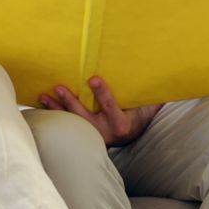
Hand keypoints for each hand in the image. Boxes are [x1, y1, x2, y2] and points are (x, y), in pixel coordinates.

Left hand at [38, 76, 161, 146]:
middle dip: (71, 102)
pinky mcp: (81, 133)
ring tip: (44, 96)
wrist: (131, 134)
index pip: (111, 107)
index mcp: (121, 125)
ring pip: (72, 121)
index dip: (102, 94)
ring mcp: (91, 134)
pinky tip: (41, 104)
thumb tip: (167, 74)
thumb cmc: (139, 114)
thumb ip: (154, 96)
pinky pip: (67, 124)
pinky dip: (54, 114)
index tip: (93, 78)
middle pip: (85, 117)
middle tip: (59, 88)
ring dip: (57, 109)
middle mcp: (104, 132)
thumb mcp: (148, 107)